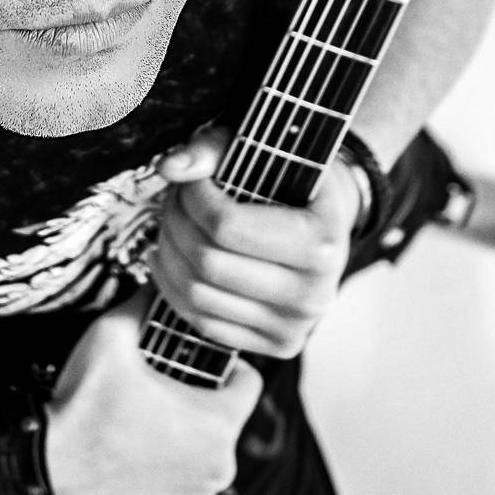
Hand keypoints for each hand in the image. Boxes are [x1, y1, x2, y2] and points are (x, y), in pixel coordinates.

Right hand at [45, 289, 261, 494]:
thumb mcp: (112, 334)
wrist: (47, 460)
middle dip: (202, 404)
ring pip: (210, 454)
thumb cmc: (83, 401)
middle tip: (162, 393)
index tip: (197, 367)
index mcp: (216, 421)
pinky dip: (174, 474)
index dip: (225, 368)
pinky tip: (143, 456)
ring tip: (150, 424)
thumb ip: (144, 302)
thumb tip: (161, 278)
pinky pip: (189, 486)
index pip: (250, 383)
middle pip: (227, 420)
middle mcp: (219, 466)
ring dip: (189, 440)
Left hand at [147, 124, 361, 358]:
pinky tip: (170, 257)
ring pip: (198, 294)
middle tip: (173, 199)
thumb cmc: (291, 182)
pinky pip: (202, 322)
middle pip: (207, 262)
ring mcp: (296, 326)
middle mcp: (313, 294)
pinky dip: (172, 287)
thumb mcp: (263, 151)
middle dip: (175, 222)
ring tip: (171, 224)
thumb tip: (169, 167)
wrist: (326, 225)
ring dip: (168, 252)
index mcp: (319, 243)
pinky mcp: (278, 345)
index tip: (190, 181)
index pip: (226, 225)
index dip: (192, 197)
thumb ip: (214, 149)